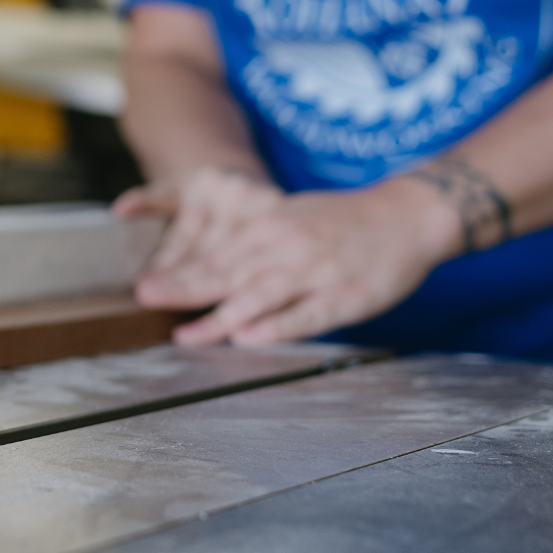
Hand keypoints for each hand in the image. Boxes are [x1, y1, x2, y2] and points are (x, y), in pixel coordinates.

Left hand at [119, 175, 463, 347]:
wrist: (408, 215)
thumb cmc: (343, 222)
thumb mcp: (290, 217)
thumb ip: (252, 242)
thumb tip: (210, 269)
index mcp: (271, 225)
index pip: (216, 253)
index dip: (179, 273)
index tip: (144, 289)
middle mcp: (287, 245)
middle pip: (229, 273)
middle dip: (185, 290)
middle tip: (147, 303)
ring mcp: (316, 271)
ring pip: (261, 295)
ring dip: (222, 315)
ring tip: (189, 334)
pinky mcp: (344, 296)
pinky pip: (305, 314)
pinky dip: (276, 327)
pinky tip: (250, 338)